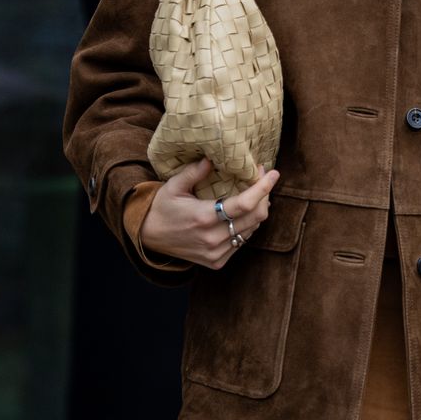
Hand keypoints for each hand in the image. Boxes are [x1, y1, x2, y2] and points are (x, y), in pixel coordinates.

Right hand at [140, 158, 279, 267]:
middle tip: (262, 181)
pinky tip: (241, 216)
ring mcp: (216, 252)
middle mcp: (213, 238)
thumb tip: (213, 158)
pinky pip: (241, 242)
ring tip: (254, 196)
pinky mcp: (217, 261)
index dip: (263, 188)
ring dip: (257, 212)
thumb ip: (194, 172)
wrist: (147, 238)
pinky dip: (246, 227)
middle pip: (256, 217)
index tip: (272, 173)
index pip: (245, 203)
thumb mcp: (173, 186)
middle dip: (265, 197)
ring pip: (251, 230)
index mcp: (203, 217)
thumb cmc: (161, 207)